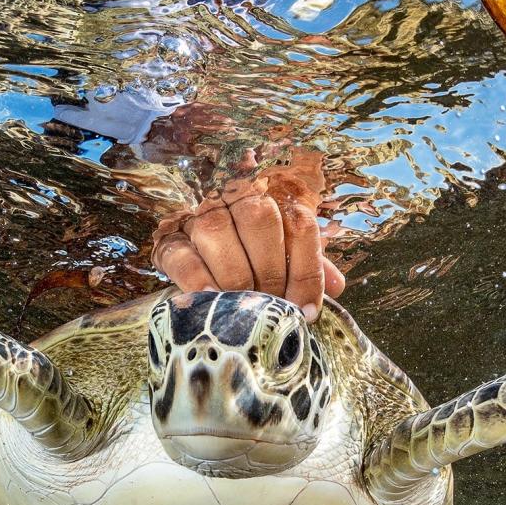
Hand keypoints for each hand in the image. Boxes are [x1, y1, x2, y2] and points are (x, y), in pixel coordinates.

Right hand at [150, 152, 344, 320]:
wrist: (194, 241)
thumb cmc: (249, 249)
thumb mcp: (282, 250)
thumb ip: (307, 263)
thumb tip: (337, 286)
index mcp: (270, 195)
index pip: (298, 224)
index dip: (308, 269)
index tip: (309, 310)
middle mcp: (232, 195)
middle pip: (258, 219)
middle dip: (273, 272)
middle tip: (277, 307)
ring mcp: (196, 214)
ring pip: (216, 233)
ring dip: (237, 277)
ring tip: (248, 308)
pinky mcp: (168, 240)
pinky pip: (182, 256)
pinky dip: (199, 281)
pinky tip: (214, 301)